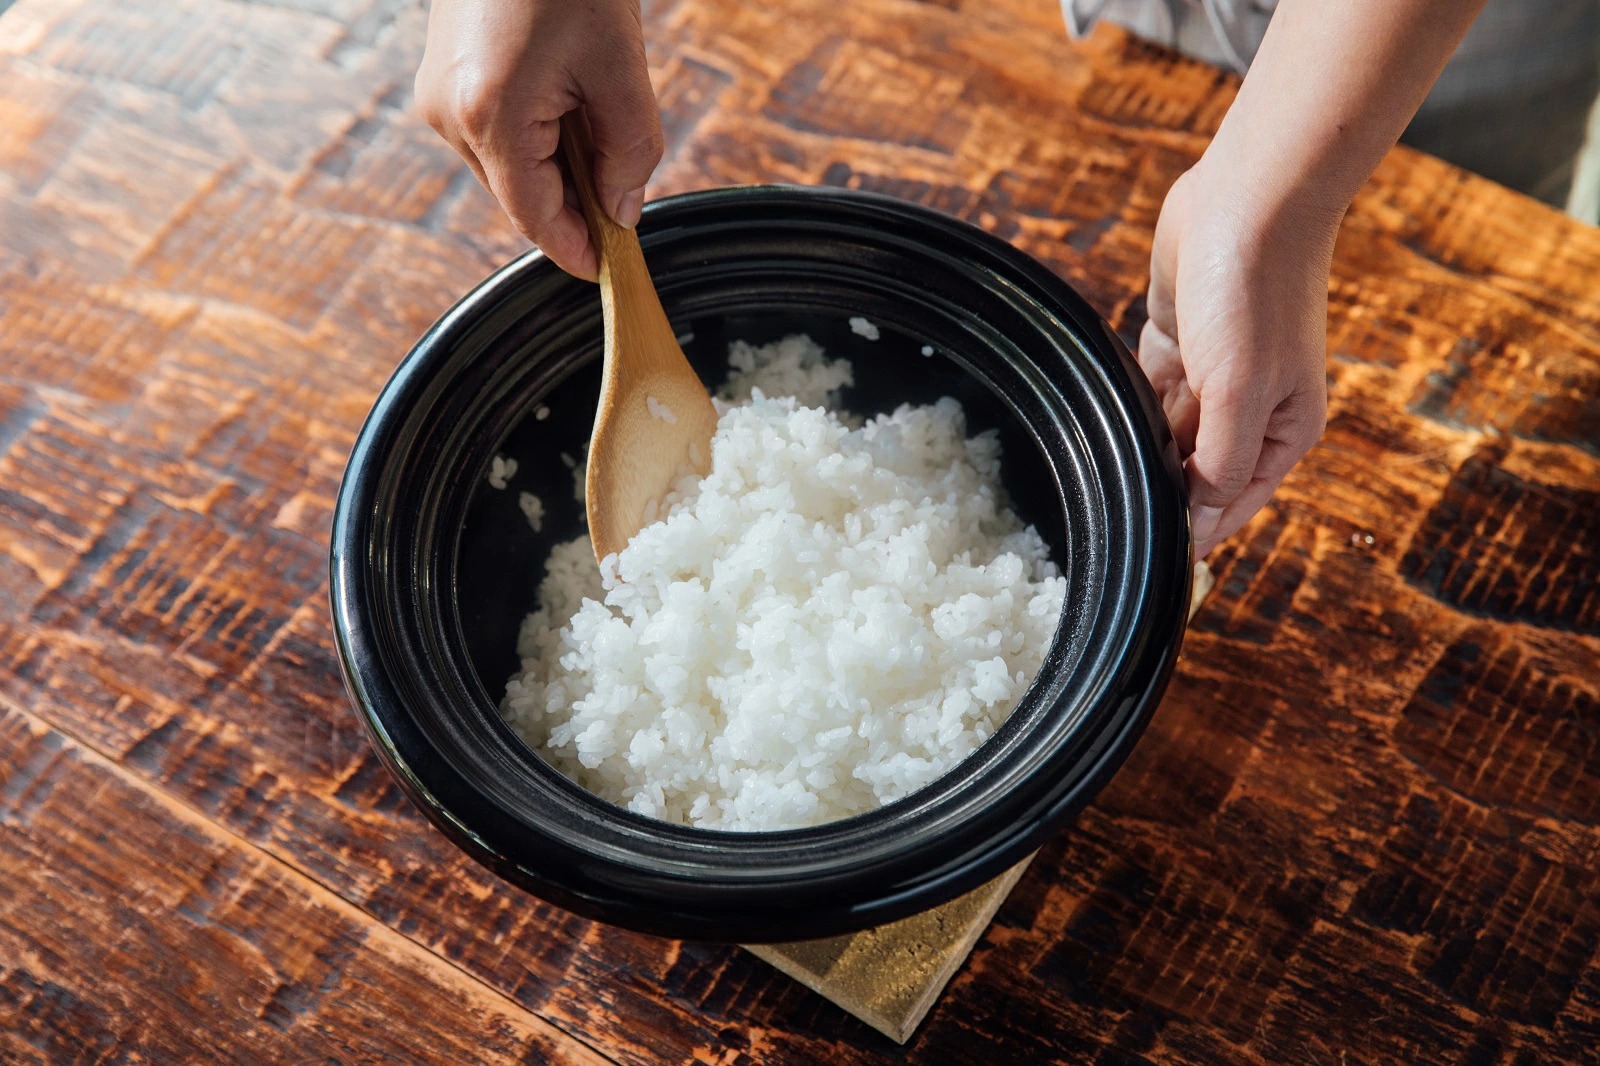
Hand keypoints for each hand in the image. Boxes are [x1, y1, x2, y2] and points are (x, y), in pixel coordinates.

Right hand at [415, 0, 663, 279]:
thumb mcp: (620, 68)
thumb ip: (629, 153)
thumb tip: (622, 212)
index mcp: (489, 115)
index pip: (535, 219)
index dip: (576, 250)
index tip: (611, 269)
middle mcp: (447, 115)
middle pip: (521, 197)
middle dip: (575, 202)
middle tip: (625, 185)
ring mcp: (436, 99)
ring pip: (508, 169)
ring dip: (558, 167)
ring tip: (595, 112)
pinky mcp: (441, 84)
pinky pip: (495, 136)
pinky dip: (537, 138)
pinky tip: (568, 100)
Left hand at [1137, 164, 1334, 556]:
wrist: (1249, 200)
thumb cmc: (1257, 294)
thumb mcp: (1241, 394)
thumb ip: (1221, 463)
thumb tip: (1201, 519)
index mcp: (1282, 431)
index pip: (1230, 505)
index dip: (1193, 534)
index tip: (1152, 562)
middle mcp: (1251, 409)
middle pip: (1195, 472)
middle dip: (1161, 490)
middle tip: (1112, 516)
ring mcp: (1214, 374)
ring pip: (1168, 434)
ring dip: (1143, 449)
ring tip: (1106, 471)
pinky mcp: (1180, 339)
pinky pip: (1149, 389)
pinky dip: (1132, 405)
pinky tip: (1109, 418)